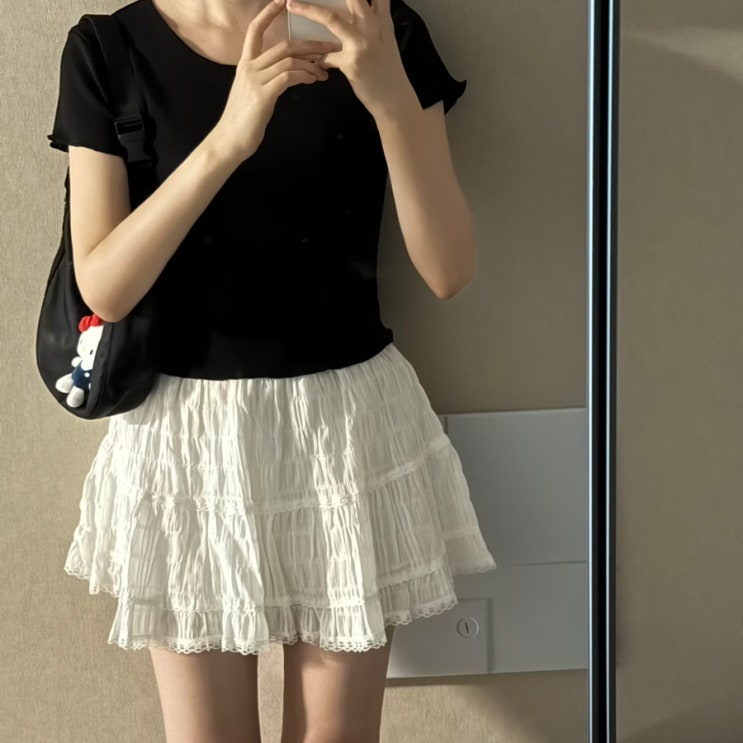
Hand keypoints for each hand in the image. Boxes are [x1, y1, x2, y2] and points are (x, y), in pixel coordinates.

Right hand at [213, 0, 341, 162]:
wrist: (230, 140)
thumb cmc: (244, 121)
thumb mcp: (253, 94)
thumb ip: (267, 79)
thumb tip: (288, 74)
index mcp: (245, 64)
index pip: (255, 31)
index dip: (268, 14)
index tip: (282, 2)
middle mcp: (249, 68)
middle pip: (283, 45)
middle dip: (310, 43)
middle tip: (330, 47)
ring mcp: (255, 81)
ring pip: (288, 60)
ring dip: (311, 63)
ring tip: (324, 71)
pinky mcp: (263, 96)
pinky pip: (288, 77)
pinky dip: (304, 75)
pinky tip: (312, 80)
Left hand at [285, 0, 412, 116]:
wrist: (394, 100)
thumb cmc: (389, 73)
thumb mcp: (387, 42)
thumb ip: (374, 25)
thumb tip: (357, 14)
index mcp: (382, 22)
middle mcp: (373, 28)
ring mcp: (361, 44)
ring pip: (331, 19)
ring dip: (308, 10)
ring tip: (292, 6)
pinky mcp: (351, 63)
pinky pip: (326, 56)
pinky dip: (318, 58)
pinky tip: (315, 62)